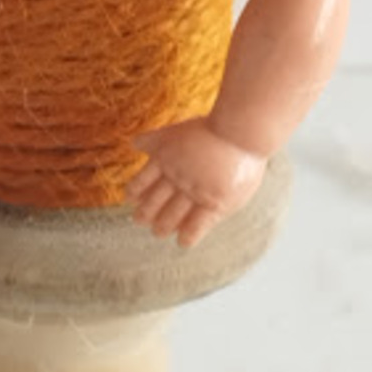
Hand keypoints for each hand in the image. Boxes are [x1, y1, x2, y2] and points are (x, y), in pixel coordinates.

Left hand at [126, 117, 267, 247]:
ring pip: (171, 216)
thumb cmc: (212, 129)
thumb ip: (156, 139)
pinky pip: (196, 226)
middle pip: (154, 202)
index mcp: (165, 159)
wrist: (240, 132)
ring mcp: (195, 192)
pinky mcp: (214, 203)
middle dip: (145, 213)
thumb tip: (134, 143)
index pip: (142, 181)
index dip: (136, 192)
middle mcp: (177, 177)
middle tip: (139, 220)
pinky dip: (187, 235)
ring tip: (158, 232)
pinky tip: (183, 242)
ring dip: (162, 226)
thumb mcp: (176, 130)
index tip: (132, 199)